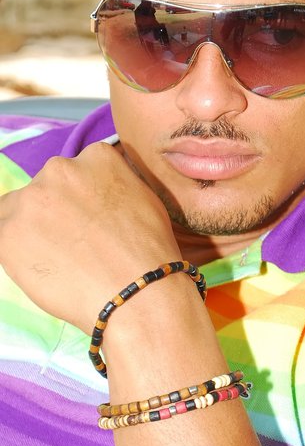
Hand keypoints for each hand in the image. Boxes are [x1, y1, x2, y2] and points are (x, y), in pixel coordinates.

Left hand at [0, 142, 181, 332]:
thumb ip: (114, 184)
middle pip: (46, 187)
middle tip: (73, 241)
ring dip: (32, 229)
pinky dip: (17, 253)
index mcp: (96, 156)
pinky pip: (4, 238)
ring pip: (18, 211)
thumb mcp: (143, 197)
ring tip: (58, 258)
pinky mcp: (8, 232)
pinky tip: (44, 268)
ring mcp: (31, 199)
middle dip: (55, 210)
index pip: (77, 170)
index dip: (80, 197)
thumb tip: (98, 193)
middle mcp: (59, 168)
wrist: (136, 290)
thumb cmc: (148, 249)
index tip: (88, 218)